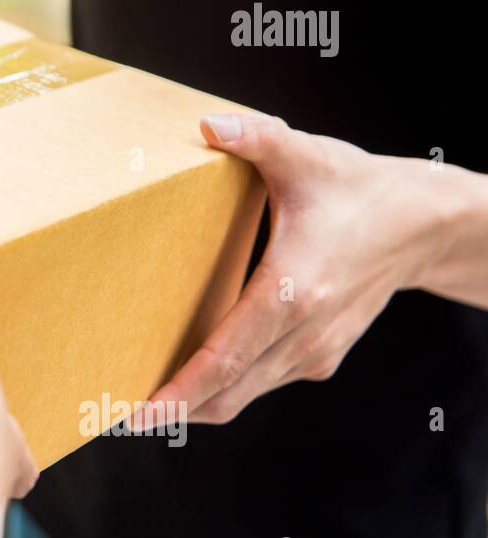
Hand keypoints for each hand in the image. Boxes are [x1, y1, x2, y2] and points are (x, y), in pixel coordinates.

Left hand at [141, 113, 462, 425]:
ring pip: (243, 396)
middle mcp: (304, 334)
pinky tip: (184, 379)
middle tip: (113, 412)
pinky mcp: (318, 356)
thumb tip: (208, 125)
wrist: (425, 226)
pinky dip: (221, 389)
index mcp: (294, 291)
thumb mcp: (307, 157)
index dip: (180, 391)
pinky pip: (259, 383)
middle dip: (172, 410)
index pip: (226, 358)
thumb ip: (257, 138)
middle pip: (227, 393)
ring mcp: (314, 351)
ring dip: (193, 404)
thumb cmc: (361, 190)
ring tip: (137, 402)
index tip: (138, 412)